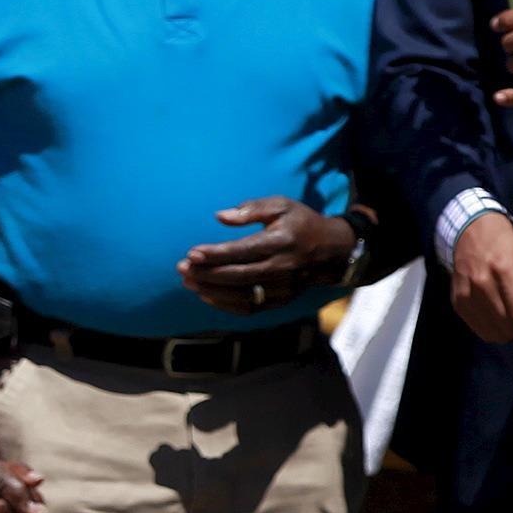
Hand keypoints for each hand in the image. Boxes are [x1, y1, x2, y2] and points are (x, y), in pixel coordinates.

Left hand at [178, 198, 355, 312]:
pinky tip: (206, 295)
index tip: (192, 252)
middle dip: (207, 273)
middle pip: (238, 275)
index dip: (216, 254)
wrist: (331, 251)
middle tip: (181, 268)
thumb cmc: (300, 222)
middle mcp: (283, 268)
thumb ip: (250, 209)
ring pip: (241, 294)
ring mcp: (283, 288)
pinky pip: (250, 307)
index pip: (244, 250)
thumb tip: (219, 217)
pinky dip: (225, 304)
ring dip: (211, 290)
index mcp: (282, 242)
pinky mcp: (281, 301)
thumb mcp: (281, 205)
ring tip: (187, 281)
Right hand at [448, 208, 512, 343]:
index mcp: (504, 269)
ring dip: (512, 331)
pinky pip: (481, 330)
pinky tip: (503, 317)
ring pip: (495, 334)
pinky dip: (496, 330)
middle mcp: (482, 285)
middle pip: (509, 327)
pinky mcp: (458, 303)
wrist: (468, 229)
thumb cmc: (504, 240)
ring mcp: (467, 296)